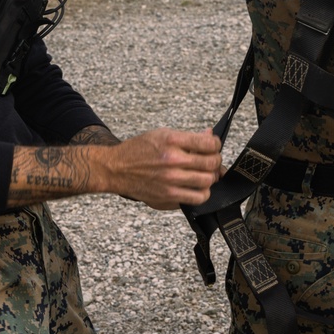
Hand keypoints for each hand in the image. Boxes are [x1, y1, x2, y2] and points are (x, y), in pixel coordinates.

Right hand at [100, 127, 221, 209]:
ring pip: (207, 182)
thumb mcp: (162, 135)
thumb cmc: (138, 150)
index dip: (216, 145)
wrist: (116, 169)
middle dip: (215, 161)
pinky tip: (197, 187)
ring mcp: (170, 181)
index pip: (208, 144)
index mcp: (171, 141)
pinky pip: (197, 198)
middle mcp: (172, 161)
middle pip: (211, 163)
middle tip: (212, 161)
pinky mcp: (168, 197)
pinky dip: (202, 193)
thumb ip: (188, 138)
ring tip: (204, 174)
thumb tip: (209, 136)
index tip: (214, 146)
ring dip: (210, 177)